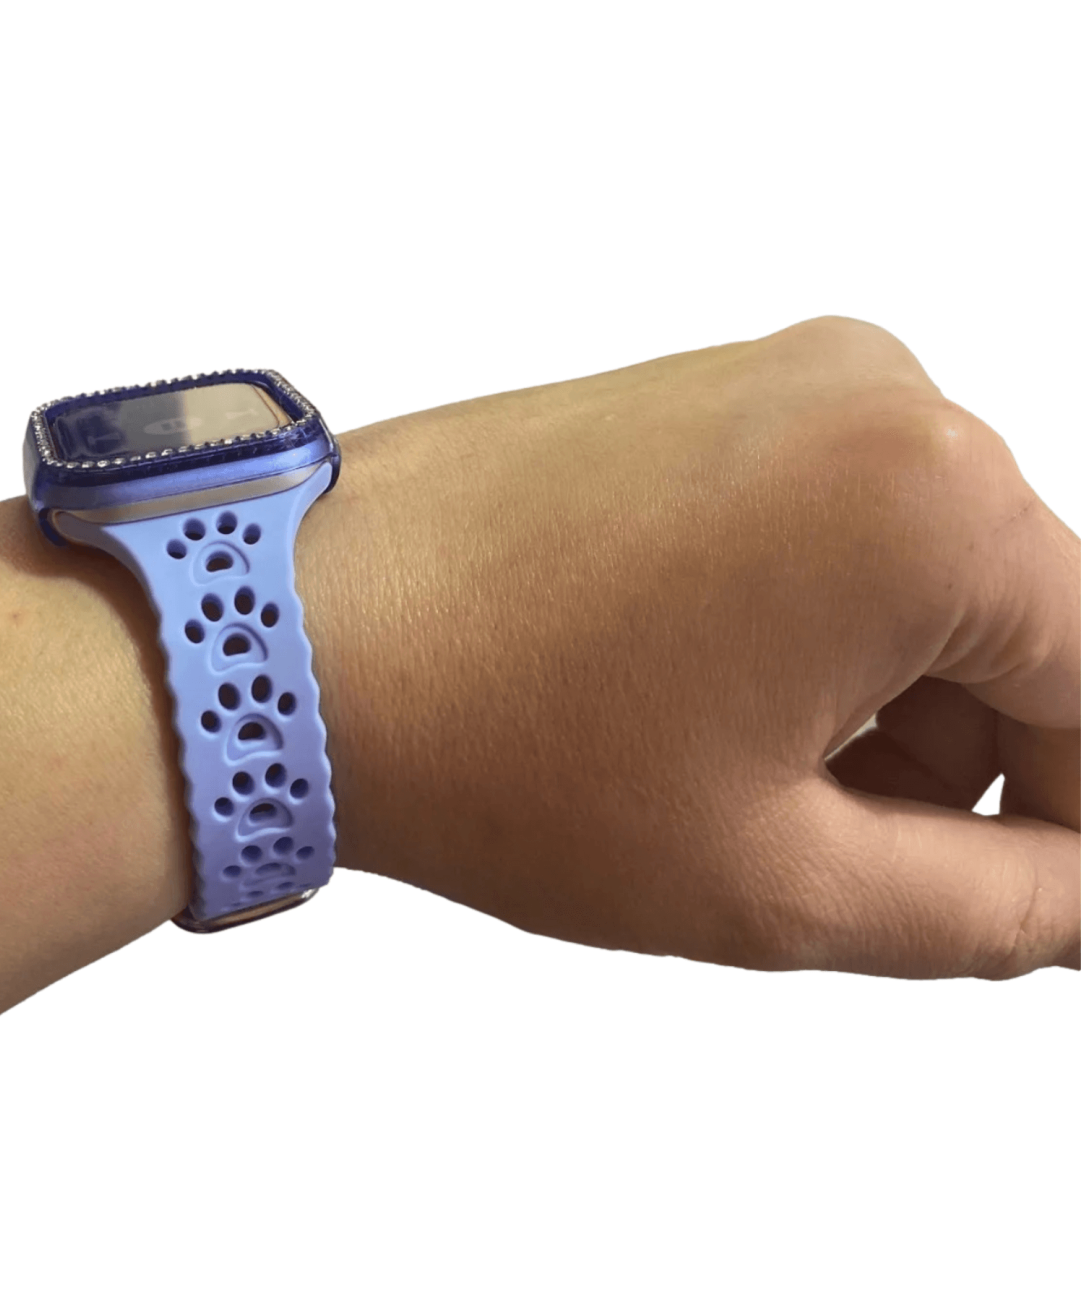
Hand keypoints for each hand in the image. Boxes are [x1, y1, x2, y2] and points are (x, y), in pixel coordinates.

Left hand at [300, 316, 1079, 977]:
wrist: (290, 636)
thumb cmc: (490, 742)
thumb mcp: (773, 879)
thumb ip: (989, 908)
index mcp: (931, 501)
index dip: (1078, 821)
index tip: (1032, 894)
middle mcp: (876, 397)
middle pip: (1016, 627)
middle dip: (963, 765)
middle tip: (838, 861)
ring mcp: (782, 379)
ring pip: (918, 579)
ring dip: (877, 705)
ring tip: (732, 787)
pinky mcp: (706, 394)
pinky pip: (829, 525)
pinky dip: (810, 632)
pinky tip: (699, 707)